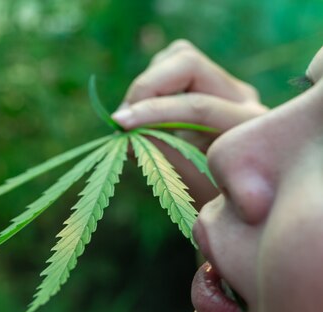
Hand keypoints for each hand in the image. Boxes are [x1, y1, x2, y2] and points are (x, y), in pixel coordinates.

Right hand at [112, 39, 267, 206]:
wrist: (234, 198)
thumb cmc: (211, 200)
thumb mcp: (187, 185)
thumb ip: (159, 153)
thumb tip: (124, 129)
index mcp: (246, 125)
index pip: (196, 104)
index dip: (152, 112)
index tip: (119, 124)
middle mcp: (241, 97)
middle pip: (187, 61)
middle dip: (146, 86)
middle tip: (123, 120)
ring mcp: (225, 86)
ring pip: (177, 57)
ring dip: (146, 85)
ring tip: (131, 120)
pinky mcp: (206, 84)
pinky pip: (171, 68)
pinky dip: (149, 88)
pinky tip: (141, 116)